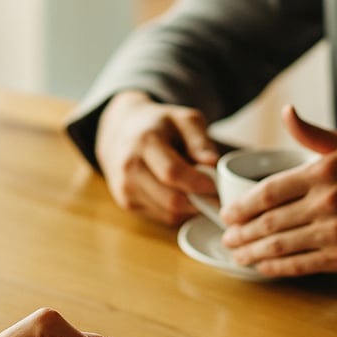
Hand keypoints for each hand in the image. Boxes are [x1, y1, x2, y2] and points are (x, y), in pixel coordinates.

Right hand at [95, 90, 218, 224]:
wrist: (119, 130)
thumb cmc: (158, 124)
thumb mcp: (183, 119)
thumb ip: (200, 140)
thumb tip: (213, 163)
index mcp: (145, 143)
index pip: (172, 172)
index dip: (198, 183)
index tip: (216, 184)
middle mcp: (130, 169)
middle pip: (172, 200)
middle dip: (199, 200)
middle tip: (215, 194)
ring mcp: (126, 189)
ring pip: (169, 214)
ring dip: (190, 208)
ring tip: (198, 190)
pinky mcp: (127, 204)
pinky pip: (162, 217)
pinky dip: (178, 211)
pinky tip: (181, 193)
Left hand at [220, 105, 336, 276]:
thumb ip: (312, 133)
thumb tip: (286, 113)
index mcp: (323, 173)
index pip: (269, 191)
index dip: (242, 206)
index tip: (227, 214)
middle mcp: (328, 202)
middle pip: (270, 221)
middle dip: (242, 232)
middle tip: (227, 237)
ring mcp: (336, 232)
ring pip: (281, 245)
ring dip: (252, 252)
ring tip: (236, 254)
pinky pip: (301, 264)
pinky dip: (276, 268)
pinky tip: (261, 266)